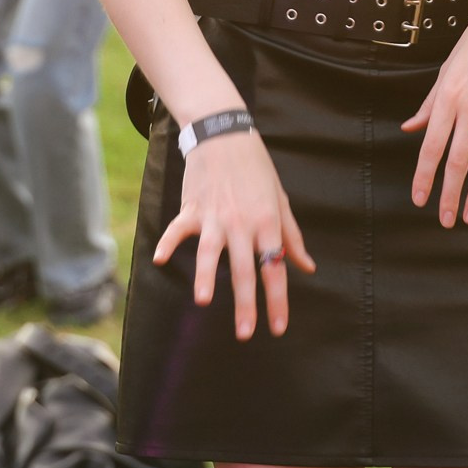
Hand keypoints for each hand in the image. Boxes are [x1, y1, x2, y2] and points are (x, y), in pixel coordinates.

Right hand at [153, 128, 315, 340]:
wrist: (225, 134)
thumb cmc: (257, 169)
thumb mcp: (280, 200)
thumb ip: (292, 237)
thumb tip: (307, 268)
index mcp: (267, 223)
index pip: (275, 268)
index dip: (278, 300)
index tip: (278, 327)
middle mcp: (242, 223)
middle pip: (245, 269)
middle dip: (245, 304)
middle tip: (245, 333)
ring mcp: (215, 216)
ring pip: (211, 252)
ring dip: (207, 276)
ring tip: (204, 301)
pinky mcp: (192, 208)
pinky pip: (179, 229)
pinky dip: (169, 243)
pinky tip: (160, 260)